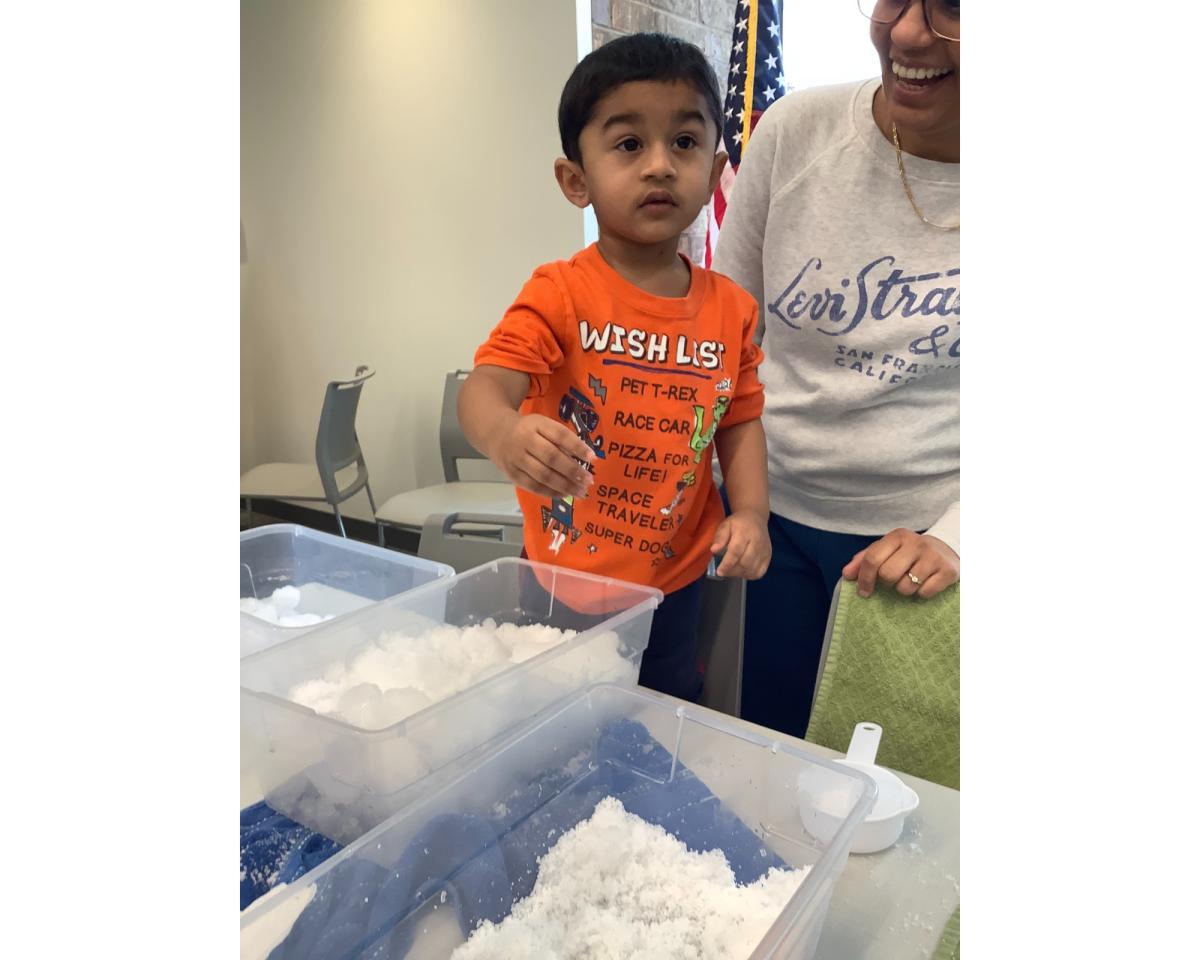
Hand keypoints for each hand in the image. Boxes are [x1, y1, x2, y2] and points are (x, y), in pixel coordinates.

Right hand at [492, 413, 596, 499]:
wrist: (495, 433)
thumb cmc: (528, 430)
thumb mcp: (543, 425)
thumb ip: (561, 439)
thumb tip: (585, 459)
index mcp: (536, 424)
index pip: (559, 435)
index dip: (576, 446)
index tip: (592, 458)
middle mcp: (524, 440)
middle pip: (551, 458)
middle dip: (572, 471)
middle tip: (588, 481)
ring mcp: (516, 459)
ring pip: (542, 475)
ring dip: (564, 485)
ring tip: (580, 491)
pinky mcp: (511, 474)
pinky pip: (532, 486)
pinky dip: (550, 492)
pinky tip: (563, 494)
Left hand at [711, 511, 770, 578]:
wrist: (755, 518)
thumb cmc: (738, 523)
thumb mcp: (725, 525)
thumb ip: (720, 537)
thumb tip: (714, 550)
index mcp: (744, 533)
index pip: (736, 552)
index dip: (727, 564)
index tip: (719, 571)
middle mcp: (757, 543)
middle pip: (744, 563)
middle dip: (732, 571)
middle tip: (723, 572)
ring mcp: (764, 550)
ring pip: (752, 569)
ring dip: (740, 574)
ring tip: (731, 571)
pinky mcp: (768, 556)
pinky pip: (760, 572)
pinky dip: (750, 575)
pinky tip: (743, 571)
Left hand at [842, 529, 958, 598]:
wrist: (945, 549)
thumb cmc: (908, 552)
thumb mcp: (887, 549)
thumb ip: (864, 559)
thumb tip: (846, 574)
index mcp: (897, 536)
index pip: (872, 559)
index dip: (864, 578)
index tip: (863, 591)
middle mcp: (916, 543)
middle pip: (887, 575)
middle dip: (886, 583)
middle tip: (893, 579)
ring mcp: (933, 557)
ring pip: (905, 587)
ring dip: (903, 589)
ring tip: (909, 580)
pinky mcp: (947, 571)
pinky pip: (924, 593)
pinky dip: (921, 593)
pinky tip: (924, 583)